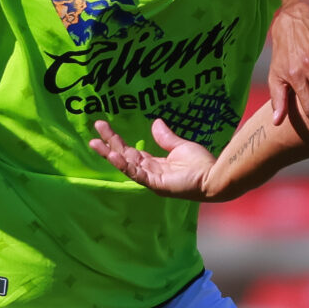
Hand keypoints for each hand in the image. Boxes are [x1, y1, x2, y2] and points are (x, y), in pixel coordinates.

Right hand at [87, 118, 215, 196]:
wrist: (215, 176)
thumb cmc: (201, 164)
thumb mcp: (180, 146)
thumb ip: (166, 137)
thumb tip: (155, 123)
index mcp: (154, 164)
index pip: (130, 152)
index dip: (116, 140)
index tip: (103, 127)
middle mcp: (149, 172)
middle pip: (124, 158)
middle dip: (109, 146)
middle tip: (93, 135)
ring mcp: (152, 179)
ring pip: (126, 166)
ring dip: (110, 155)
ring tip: (95, 144)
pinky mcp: (156, 184)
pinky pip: (137, 175)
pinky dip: (125, 166)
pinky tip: (114, 156)